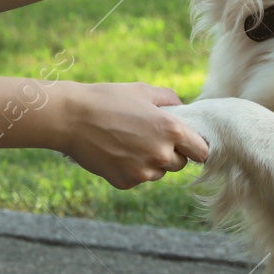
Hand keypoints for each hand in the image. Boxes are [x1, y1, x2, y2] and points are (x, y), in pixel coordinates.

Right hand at [55, 81, 209, 189]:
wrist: (72, 118)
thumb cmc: (108, 99)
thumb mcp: (143, 90)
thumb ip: (169, 99)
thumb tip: (181, 109)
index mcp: (171, 130)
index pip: (202, 152)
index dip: (195, 146)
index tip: (186, 142)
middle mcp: (161, 155)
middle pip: (179, 164)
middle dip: (170, 153)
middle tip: (149, 137)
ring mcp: (143, 172)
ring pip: (158, 172)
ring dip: (150, 162)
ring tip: (128, 141)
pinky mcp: (126, 182)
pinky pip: (138, 178)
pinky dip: (131, 168)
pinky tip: (116, 151)